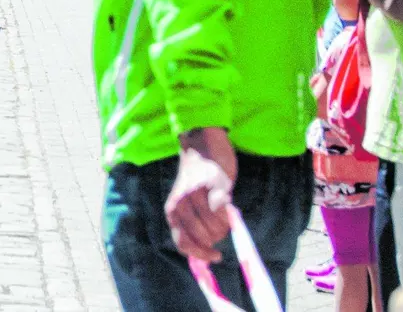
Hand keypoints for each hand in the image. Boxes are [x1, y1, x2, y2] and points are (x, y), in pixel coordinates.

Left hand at [165, 128, 237, 262]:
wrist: (201, 145)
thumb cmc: (197, 179)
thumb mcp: (187, 204)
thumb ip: (192, 224)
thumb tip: (204, 254)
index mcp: (172, 211)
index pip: (183, 243)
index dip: (201, 254)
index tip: (215, 257)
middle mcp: (181, 204)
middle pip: (204, 237)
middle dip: (217, 237)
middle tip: (223, 225)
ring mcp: (195, 194)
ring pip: (215, 226)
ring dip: (224, 226)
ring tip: (226, 214)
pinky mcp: (212, 185)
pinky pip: (223, 210)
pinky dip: (229, 214)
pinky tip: (230, 207)